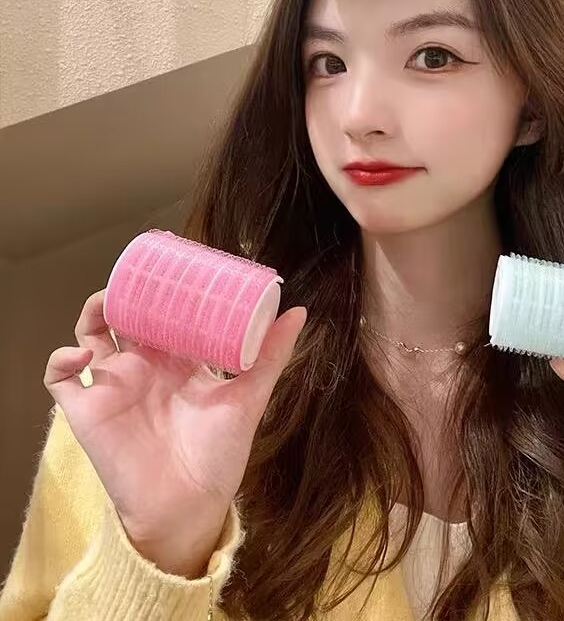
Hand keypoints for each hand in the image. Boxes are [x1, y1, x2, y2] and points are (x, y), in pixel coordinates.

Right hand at [44, 290, 305, 577]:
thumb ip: (270, 355)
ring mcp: (113, 385)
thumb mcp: (249, 396)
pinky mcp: (87, 410)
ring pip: (91, 335)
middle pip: (127, 317)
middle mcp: (144, 366)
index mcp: (179, 360)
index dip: (165, 290)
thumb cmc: (220, 453)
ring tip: (109, 302)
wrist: (190, 505)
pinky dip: (60, 359)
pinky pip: (60, 378)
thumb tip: (299, 311)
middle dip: (129, 292)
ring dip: (93, 313)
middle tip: (139, 275)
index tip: (172, 264)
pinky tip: (82, 352)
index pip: (166, 314)